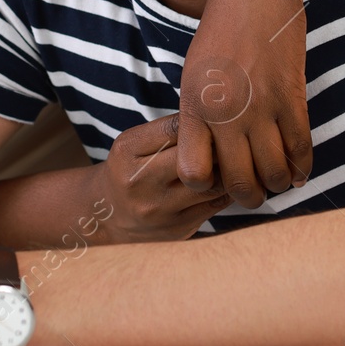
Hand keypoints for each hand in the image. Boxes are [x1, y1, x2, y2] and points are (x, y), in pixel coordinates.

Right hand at [90, 115, 230, 243]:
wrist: (109, 214)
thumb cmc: (131, 169)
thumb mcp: (135, 144)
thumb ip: (169, 131)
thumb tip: (217, 117)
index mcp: (128, 151)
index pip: (177, 128)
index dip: (202, 123)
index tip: (213, 120)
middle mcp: (140, 181)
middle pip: (197, 158)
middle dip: (219, 147)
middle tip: (231, 140)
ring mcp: (159, 209)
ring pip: (213, 184)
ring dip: (229, 170)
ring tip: (235, 160)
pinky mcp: (177, 228)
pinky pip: (216, 205)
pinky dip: (228, 190)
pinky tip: (229, 181)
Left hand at [177, 0, 312, 207]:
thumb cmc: (222, 28)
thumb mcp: (195, 71)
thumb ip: (200, 114)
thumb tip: (212, 156)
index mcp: (193, 105)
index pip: (194, 173)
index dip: (208, 187)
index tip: (219, 180)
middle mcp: (223, 111)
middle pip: (238, 182)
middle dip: (249, 197)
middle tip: (256, 193)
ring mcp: (258, 105)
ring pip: (273, 173)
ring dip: (278, 185)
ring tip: (279, 181)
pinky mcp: (290, 95)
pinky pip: (300, 148)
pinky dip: (302, 167)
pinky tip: (299, 170)